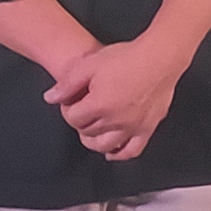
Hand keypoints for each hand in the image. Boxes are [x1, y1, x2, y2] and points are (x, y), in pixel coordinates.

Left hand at [46, 39, 185, 159]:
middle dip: (80, 122)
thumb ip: (67, 83)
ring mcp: (132, 127)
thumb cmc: (128, 57)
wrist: (160, 57)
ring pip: (106, 145)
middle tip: (83, 110)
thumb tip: (50, 98)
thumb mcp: (90, 64)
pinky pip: (131, 150)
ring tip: (92, 131)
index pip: (73, 118)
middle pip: (88, 132)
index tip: (72, 102)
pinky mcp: (148, 128)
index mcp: (99, 105)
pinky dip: (119, 154)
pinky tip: (112, 151)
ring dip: (94, 141)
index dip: (68, 110)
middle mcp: (115, 120)